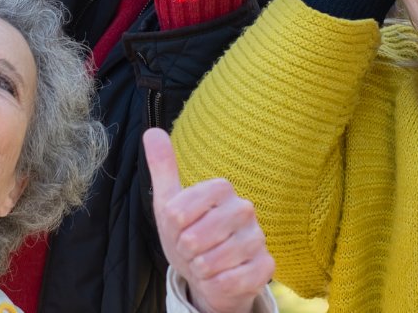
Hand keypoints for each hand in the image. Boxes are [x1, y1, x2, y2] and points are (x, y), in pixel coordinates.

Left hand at [144, 128, 273, 312]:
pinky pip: (231, 281)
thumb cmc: (189, 234)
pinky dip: (216, 284)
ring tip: (204, 263)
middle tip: (191, 250)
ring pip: (212, 261)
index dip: (173, 228)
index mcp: (221, 189)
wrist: (209, 273)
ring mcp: (257, 238)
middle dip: (185, 251)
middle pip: (194, 238)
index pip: (179, 211)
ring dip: (200, 269)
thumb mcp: (169, 203)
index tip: (180, 229)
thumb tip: (152, 131)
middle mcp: (244, 209)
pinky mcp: (266, 266)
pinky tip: (219, 278)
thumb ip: (162, 167)